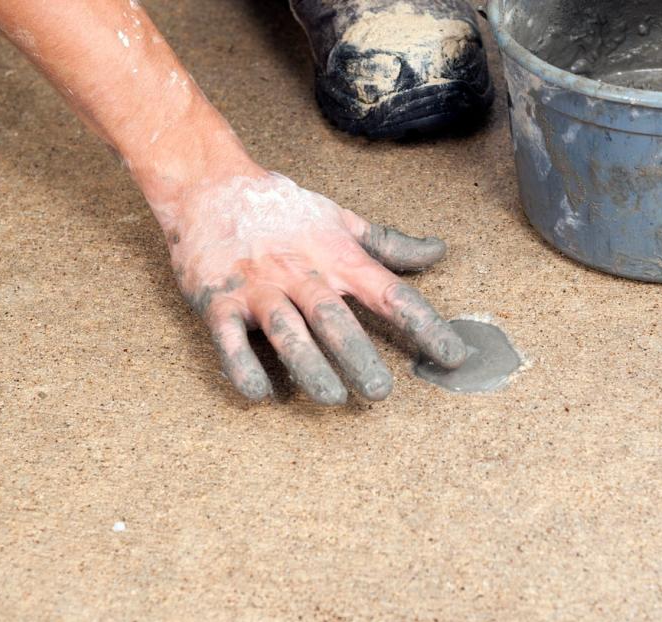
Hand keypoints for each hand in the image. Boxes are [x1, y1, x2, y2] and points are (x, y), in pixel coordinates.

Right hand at [160, 170, 466, 404]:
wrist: (208, 184)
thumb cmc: (282, 208)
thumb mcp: (340, 219)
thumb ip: (389, 244)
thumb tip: (438, 252)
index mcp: (336, 256)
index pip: (390, 293)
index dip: (424, 325)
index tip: (453, 356)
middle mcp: (300, 272)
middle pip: (333, 318)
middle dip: (358, 355)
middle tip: (381, 391)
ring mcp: (257, 287)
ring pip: (286, 331)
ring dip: (309, 366)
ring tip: (331, 398)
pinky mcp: (217, 301)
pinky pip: (229, 339)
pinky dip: (242, 366)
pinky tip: (260, 393)